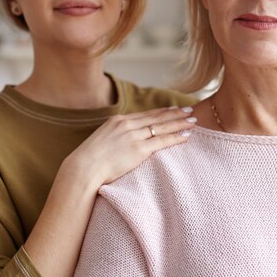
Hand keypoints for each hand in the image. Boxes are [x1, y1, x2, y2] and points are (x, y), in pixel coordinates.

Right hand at [65, 106, 195, 185]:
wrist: (83, 168)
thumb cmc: (89, 160)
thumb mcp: (101, 141)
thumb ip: (113, 137)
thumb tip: (119, 144)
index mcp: (118, 120)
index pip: (145, 114)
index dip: (161, 111)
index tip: (173, 109)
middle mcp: (127, 124)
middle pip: (157, 117)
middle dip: (175, 113)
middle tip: (189, 110)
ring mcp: (134, 136)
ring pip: (163, 127)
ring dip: (180, 123)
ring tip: (193, 121)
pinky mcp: (139, 149)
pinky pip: (162, 141)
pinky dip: (176, 137)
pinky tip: (186, 135)